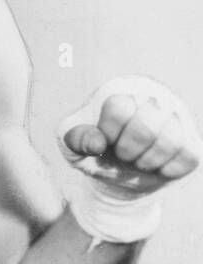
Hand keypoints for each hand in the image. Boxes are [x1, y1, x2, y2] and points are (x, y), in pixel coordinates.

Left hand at [60, 81, 200, 195]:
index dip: (108, 134)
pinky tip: (156, 166)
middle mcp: (152, 96)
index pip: (118, 108)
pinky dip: (167, 170)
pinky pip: (188, 156)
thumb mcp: (72, 145)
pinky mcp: (192, 139)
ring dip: (147, 162)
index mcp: (120, 89)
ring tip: (138, 161)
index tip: (104, 141)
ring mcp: (177, 116)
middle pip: (145, 126)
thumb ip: (74, 139)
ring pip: (171, 141)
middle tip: (123, 155)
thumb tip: (97, 144)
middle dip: (128, 151)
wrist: (119, 173)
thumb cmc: (95, 151)